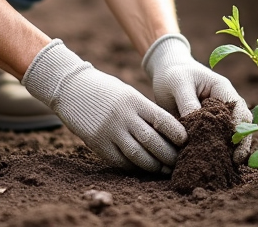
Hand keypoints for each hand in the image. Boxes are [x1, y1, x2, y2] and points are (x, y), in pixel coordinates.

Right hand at [22, 39, 186, 172]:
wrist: (71, 88)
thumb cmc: (105, 91)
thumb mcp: (127, 93)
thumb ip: (145, 110)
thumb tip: (169, 131)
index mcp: (134, 100)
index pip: (162, 119)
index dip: (176, 133)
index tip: (186, 141)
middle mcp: (123, 116)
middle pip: (152, 141)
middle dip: (169, 155)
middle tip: (179, 162)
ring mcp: (110, 131)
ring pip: (138, 155)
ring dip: (153, 166)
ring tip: (163, 169)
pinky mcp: (97, 144)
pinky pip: (120, 161)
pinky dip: (134, 167)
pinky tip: (142, 168)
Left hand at [142, 33, 253, 162]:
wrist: (166, 71)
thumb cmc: (173, 74)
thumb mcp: (178, 84)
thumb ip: (187, 104)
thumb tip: (192, 130)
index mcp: (222, 89)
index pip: (238, 110)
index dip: (240, 129)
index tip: (235, 147)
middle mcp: (225, 103)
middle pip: (242, 124)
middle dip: (240, 143)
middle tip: (234, 162)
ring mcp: (219, 115)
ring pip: (233, 133)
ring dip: (232, 148)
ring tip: (227, 166)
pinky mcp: (209, 125)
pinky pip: (218, 138)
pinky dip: (218, 149)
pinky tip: (214, 163)